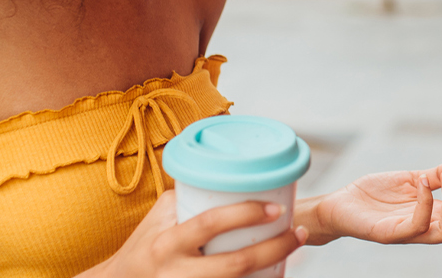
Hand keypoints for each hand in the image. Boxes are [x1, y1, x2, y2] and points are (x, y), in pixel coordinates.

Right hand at [84, 190, 304, 277]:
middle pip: (234, 265)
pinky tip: (276, 274)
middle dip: (273, 249)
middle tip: (297, 233)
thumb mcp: (158, 218)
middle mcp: (177, 272)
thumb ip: (189, 196)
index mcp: (166, 243)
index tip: (276, 207)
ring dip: (272, 271)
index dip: (245, 214)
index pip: (209, 225)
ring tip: (294, 253)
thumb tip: (229, 174)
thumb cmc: (143, 246)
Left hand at [304, 161, 441, 244]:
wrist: (340, 204)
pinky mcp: (391, 234)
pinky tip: (421, 180)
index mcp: (439, 215)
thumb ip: (438, 175)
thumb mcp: (413, 179)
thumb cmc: (376, 194)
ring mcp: (412, 233)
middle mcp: (431, 227)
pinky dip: (425, 202)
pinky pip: (417, 226)